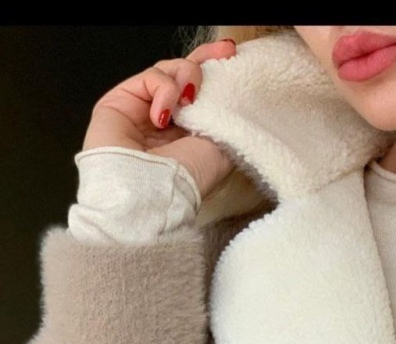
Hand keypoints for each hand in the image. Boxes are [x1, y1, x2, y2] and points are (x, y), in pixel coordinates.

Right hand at [82, 39, 236, 199]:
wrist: (151, 194)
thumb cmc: (186, 180)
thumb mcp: (222, 148)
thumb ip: (225, 116)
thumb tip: (227, 90)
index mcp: (190, 133)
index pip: (202, 93)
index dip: (216, 70)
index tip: (232, 56)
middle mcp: (167, 121)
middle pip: (183, 75)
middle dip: (204, 60)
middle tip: (222, 54)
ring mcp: (142, 109)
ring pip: (168, 72)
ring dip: (185, 77)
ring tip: (188, 100)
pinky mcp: (120, 101)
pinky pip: (149, 78)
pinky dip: (162, 89)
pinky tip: (163, 115)